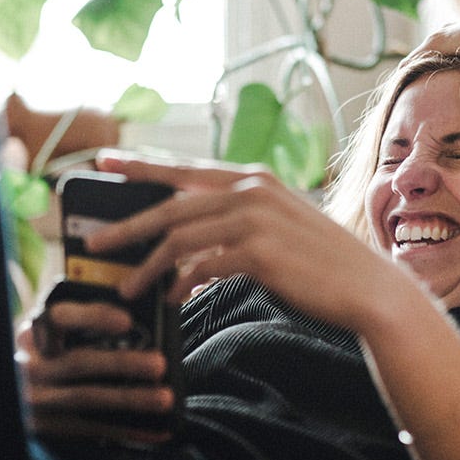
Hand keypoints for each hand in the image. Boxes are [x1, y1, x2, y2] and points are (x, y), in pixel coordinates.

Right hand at [18, 298, 173, 443]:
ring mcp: (38, 400)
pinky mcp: (47, 428)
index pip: (60, 318)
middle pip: (79, 363)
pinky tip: (156, 429)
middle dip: (122, 364)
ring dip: (129, 399)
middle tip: (159, 364)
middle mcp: (32, 366)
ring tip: (164, 397)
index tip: (126, 321)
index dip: (93, 317)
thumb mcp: (47, 334)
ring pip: (87, 399)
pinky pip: (92, 429)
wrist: (11, 391)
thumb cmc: (41, 355)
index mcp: (34, 333)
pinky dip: (127, 431)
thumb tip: (134, 321)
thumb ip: (79, 323)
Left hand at [89, 151, 411, 332]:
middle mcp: (252, 191)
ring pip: (180, 240)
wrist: (366, 287)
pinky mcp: (259, 253)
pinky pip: (202, 267)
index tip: (104, 163)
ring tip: (127, 288)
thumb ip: (236, 220)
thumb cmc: (320, 262)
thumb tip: (188, 239)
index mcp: (255, 178)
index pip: (185, 169)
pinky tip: (173, 297)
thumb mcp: (278, 225)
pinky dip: (181, 284)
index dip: (141, 167)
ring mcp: (256, 220)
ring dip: (148, 267)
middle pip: (172, 206)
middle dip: (127, 226)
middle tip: (93, 241)